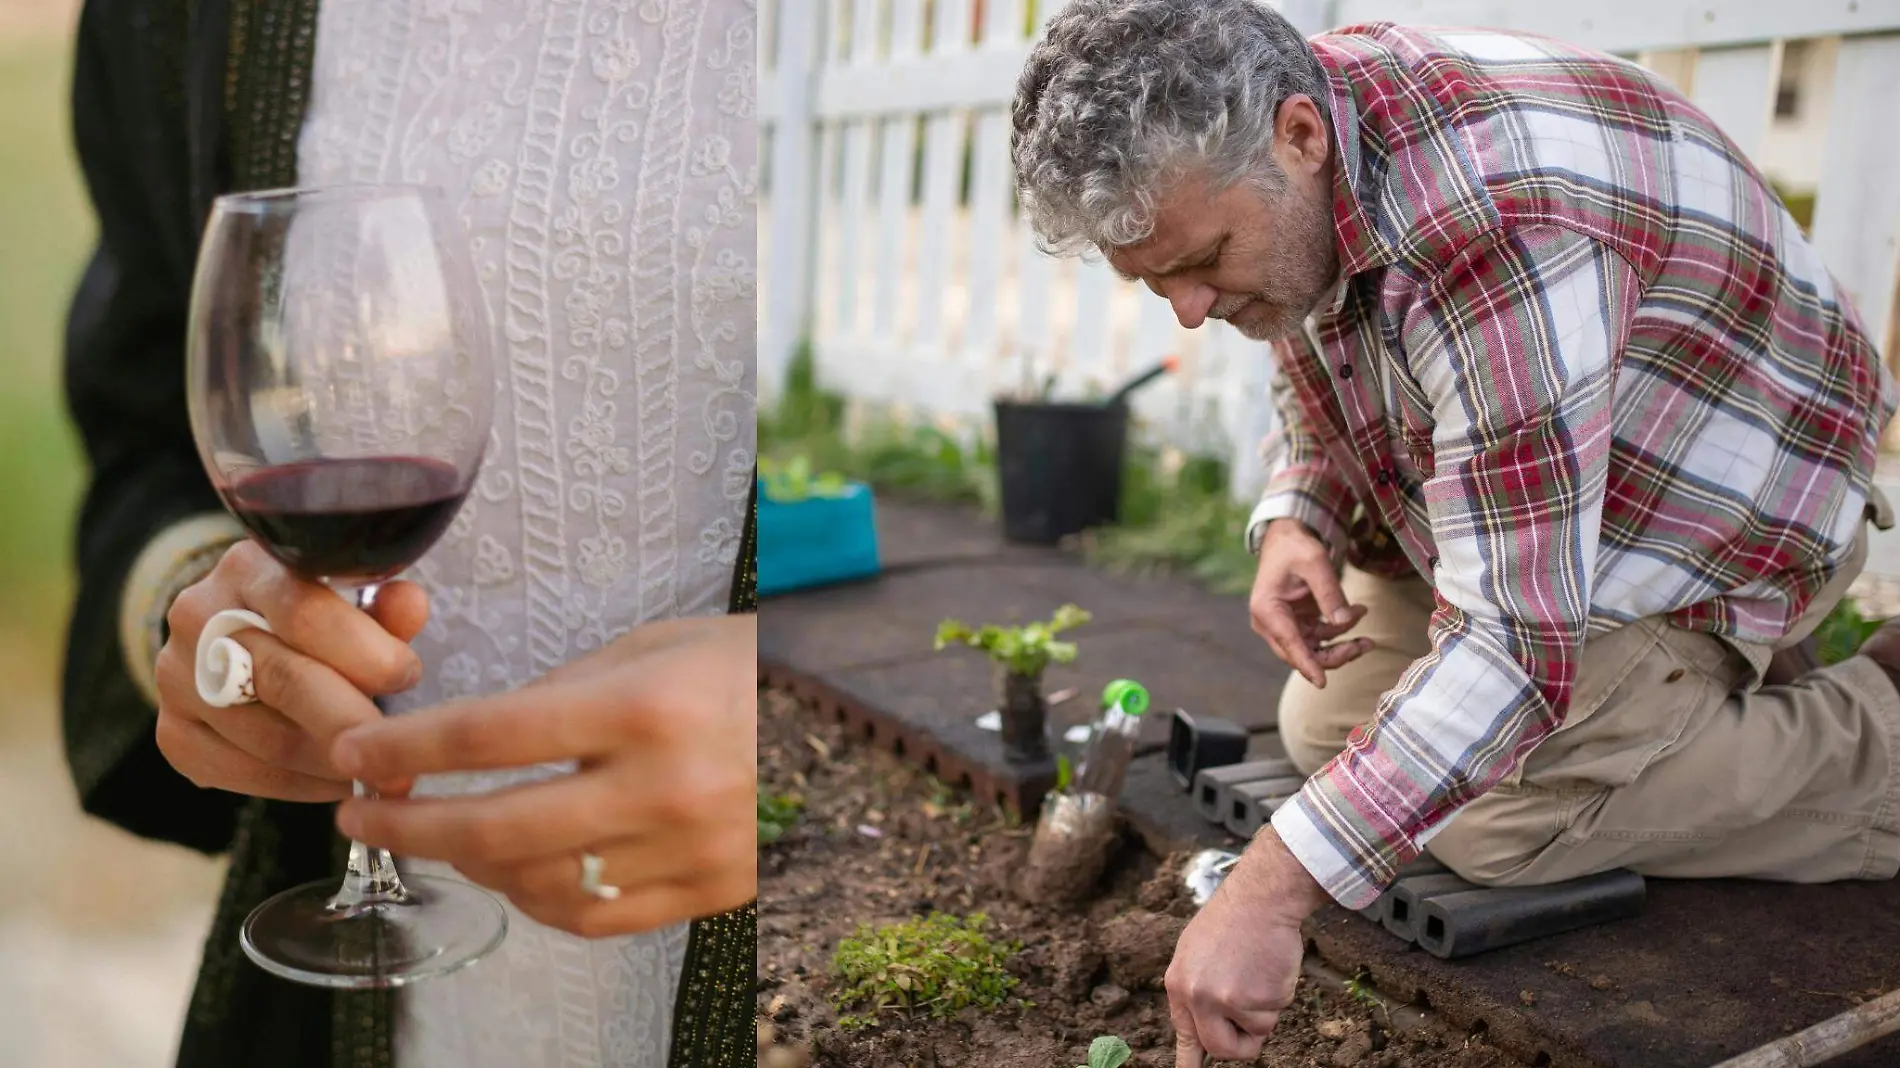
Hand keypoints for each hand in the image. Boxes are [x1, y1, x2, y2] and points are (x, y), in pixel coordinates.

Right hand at [154, 539, 427, 800]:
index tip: (408, 676)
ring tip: (378, 771)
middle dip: (351, 723)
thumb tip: (411, 605)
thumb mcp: (350, 596)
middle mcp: (199, 616)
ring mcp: (176, 677)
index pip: (305, 613)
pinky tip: (335, 782)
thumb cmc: (316, 614)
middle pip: (283, 679)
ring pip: (266, 737)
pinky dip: (298, 786)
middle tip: (400, 761)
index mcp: (251, 567)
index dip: (364, 652)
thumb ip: (383, 605)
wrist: (237, 634)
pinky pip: (241, 773)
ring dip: (332, 764)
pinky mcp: (172, 732)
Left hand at [328, 614, 757, 938]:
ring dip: (467, 863)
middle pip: (495, 824)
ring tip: (439, 836)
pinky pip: (595, 918)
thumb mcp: (651, 647)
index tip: (354, 751)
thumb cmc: (739, 670)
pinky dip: (535, 900)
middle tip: (358, 812)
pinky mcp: (710, 892)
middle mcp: (664, 787)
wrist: (835, 725)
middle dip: (406, 822)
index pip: (490, 736)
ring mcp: (689, 851)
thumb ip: (559, 691)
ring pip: (536, 883)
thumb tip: (465, 737)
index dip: (405, 748)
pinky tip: (510, 872)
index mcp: (645, 707)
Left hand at [1167, 829, 1331, 1064]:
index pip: (1184, 1036)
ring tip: (1259, 973)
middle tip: (1251, 1025)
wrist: (1261, 898)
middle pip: (1220, 1049)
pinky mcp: (1257, 999)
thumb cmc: (1235, 921)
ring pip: (1255, 1033)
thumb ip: (1197, 988)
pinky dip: (1279, 997)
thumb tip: (1203, 1023)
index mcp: (1179, 984)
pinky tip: (1270, 968)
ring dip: (1264, 1011)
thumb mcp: (1197, 951)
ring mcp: (1226, 1000)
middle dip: (1240, 1045)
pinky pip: (1274, 1016)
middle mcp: (1197, 996)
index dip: (1190, 1062)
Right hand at [1250, 519, 1371, 686]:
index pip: (1289, 643)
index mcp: (1267, 609)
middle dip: (1334, 655)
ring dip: (1341, 646)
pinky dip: (1338, 632)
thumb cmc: (1296, 546)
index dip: (1307, 664)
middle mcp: (1270, 623)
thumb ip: (1329, 593)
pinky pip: (1319, 639)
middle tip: (1364, 645)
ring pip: (1313, 650)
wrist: (1286, 537)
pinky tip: (1357, 613)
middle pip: (1301, 653)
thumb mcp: (1316, 563)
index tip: (1322, 683)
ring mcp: (1283, 625)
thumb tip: (1344, 623)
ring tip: (1367, 633)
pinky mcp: (1295, 624)